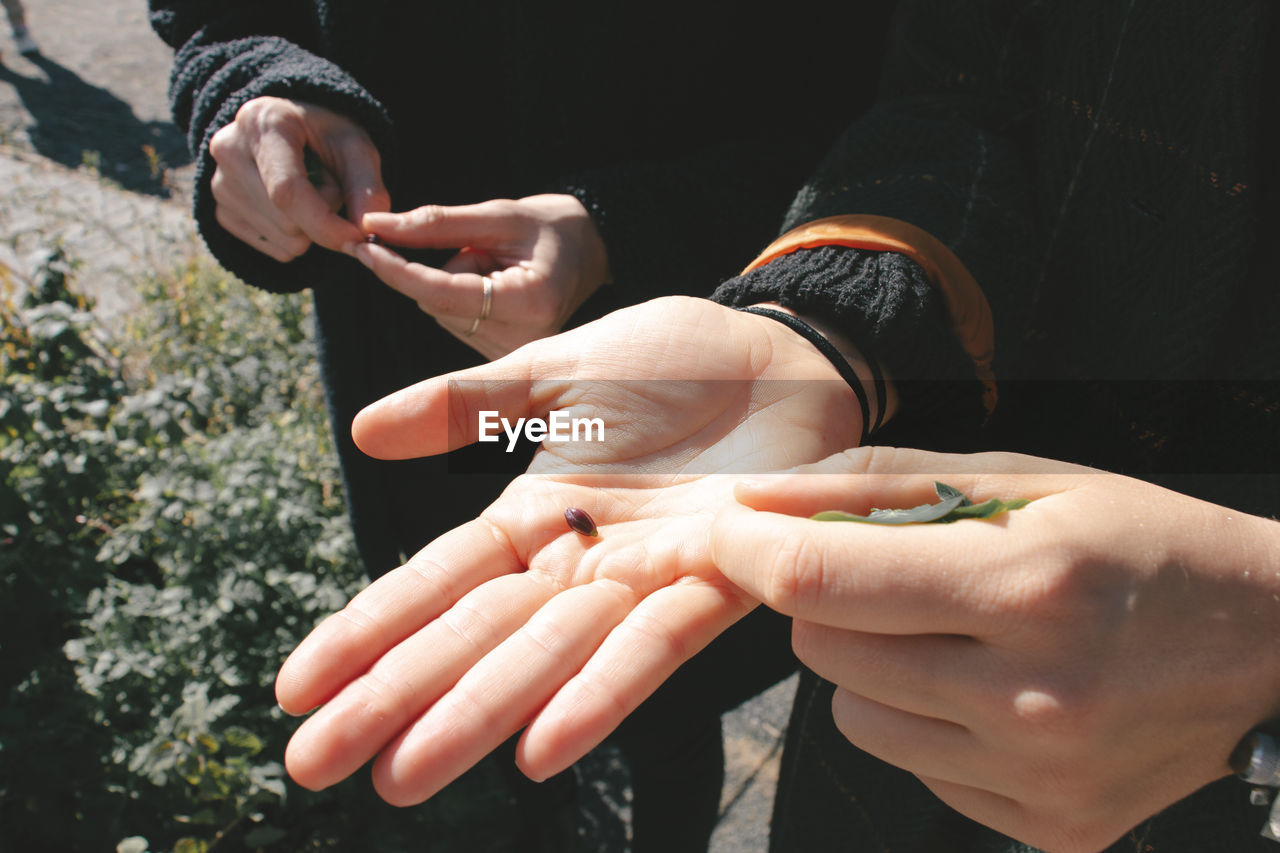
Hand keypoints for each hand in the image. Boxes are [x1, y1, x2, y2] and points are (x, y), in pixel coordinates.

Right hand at [208, 96, 389, 260]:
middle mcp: (229, 150)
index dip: (325, 224)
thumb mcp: (356, 148)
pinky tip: (290, 204)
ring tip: (308, 190)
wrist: (293, 131)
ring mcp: (218, 183)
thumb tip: (365, 236)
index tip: (356, 240)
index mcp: (263, 123)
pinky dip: (294, 237)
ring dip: (310, 228)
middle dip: (323, 217)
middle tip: (328, 185)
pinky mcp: (220, 211)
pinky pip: (273, 249)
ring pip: (283, 241)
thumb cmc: (326, 136)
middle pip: (287, 222)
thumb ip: (368, 189)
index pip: (286, 191)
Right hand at [274, 296, 864, 804]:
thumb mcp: (557, 372)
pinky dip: (601, 694)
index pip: (436, 582)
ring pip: (548, 656)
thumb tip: (362, 432)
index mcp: (536, 516)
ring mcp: (645, 577)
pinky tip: (542, 750)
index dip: (368, 629)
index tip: (295, 686)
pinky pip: (654, 644)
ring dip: (476, 715)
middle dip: (395, 699)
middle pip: (475, 636)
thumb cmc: (677, 361)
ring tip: (403, 777)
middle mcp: (579, 563)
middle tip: (313, 766)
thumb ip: (466, 406)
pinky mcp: (721, 576)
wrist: (788, 349)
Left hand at [353, 194, 609, 358]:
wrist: (593, 251)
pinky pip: (453, 323)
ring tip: (499, 267)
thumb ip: (436, 222)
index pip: (443, 292)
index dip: (398, 269)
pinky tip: (496, 286)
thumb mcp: (500, 214)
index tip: (363, 246)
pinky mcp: (504, 359)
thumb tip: (376, 225)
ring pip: (441, 314)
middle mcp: (522, 340)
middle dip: (441, 268)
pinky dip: (460, 298)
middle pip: (437, 303)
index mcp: (529, 302)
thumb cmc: (551, 226)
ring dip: (453, 282)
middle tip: (486, 248)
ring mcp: (514, 355)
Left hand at [710, 446, 1279, 852]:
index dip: (750, 550)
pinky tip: (992, 690)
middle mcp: (1033, 695)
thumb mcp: (1026, 480)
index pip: (824, 579)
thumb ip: (882, 485)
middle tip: (892, 577)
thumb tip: (756, 497)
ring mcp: (1043, 776)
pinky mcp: (1052, 827)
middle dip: (827, 604)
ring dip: (871, 667)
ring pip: (855, 717)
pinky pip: (917, 768)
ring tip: (952, 634)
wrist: (1274, 649)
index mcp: (1027, 585)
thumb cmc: (1144, 545)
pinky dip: (925, 722)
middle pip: (824, 652)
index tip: (723, 530)